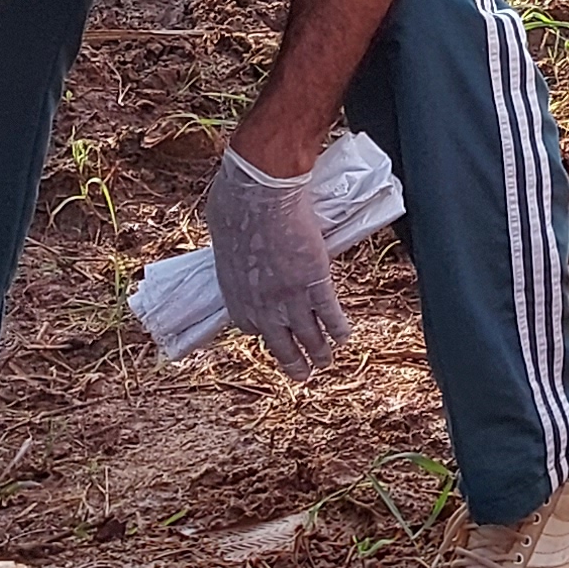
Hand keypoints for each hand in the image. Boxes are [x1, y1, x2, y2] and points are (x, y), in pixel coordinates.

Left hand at [206, 146, 348, 378]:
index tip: (270, 331)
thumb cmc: (236, 203)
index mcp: (235, 293)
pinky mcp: (315, 283)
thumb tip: (235, 239)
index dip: (262, 330)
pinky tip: (345, 337)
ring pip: (308, 337)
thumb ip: (233, 249)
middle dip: (292, 362)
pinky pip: (330, 315)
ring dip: (319, 354)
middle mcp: (261, 305)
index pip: (248, 326)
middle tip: (302, 374)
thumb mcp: (223, 233)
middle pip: (278, 345)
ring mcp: (289, 297)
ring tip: (326, 363)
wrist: (261, 193)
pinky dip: (338, 328)